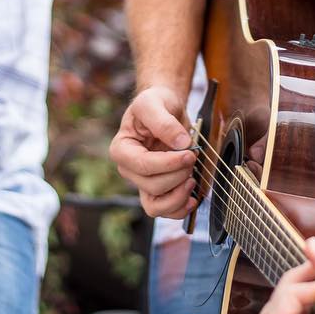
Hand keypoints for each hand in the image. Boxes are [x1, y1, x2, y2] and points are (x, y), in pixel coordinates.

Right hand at [109, 85, 197, 217]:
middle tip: (192, 157)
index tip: (189, 153)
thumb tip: (181, 144)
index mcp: (122, 149)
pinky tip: (193, 197)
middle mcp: (128, 170)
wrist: (165, 108)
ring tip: (192, 179)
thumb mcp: (155, 102)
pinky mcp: (156, 190)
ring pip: (156, 206)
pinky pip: (164, 211)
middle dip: (177, 175)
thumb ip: (164, 122)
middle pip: (152, 186)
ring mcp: (142, 182)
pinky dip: (180, 208)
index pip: (143, 166)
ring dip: (178, 196)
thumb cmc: (155, 103)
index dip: (168, 163)